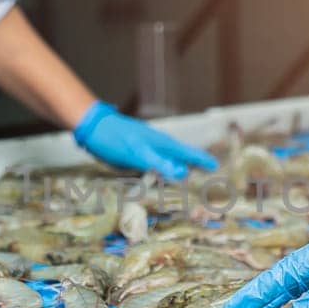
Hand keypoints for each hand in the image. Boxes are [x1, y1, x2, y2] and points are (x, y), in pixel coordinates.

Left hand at [73, 102, 216, 179]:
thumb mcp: (137, 152)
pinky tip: (159, 178)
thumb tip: (182, 174)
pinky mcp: (136, 155)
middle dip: (193, 166)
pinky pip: (155, 165)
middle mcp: (157, 146)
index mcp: (162, 144)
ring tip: (188, 179)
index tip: (216, 167)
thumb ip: (159, 163)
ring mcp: (147, 149)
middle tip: (206, 175)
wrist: (93, 128)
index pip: (188, 153)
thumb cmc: (115, 139)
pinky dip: (161, 172)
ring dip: (177, 170)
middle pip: (181, 158)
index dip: (201, 161)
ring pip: (168, 162)